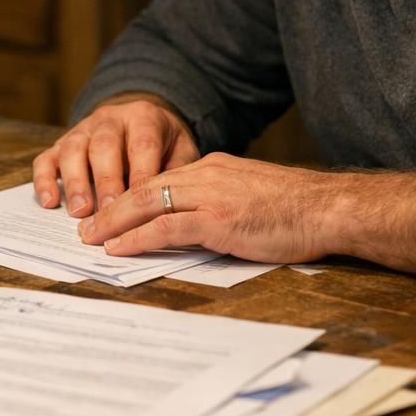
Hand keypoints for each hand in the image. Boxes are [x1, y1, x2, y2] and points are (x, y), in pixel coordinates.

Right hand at [32, 94, 199, 216]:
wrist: (139, 121)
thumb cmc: (163, 144)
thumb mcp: (182, 150)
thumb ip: (179, 171)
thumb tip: (172, 201)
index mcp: (143, 117)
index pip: (142, 145)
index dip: (140, 174)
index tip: (140, 203)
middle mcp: (109, 119)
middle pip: (104, 147)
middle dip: (105, 181)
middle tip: (107, 212)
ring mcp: (82, 131)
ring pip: (72, 150)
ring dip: (75, 182)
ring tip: (79, 212)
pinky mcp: (61, 144)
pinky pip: (46, 158)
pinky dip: (44, 180)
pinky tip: (49, 202)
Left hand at [77, 152, 337, 262]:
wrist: (329, 208)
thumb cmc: (299, 209)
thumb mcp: (253, 195)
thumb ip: (224, 200)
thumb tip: (201, 223)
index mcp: (215, 167)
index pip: (160, 180)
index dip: (130, 196)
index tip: (109, 211)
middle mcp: (207, 175)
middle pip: (144, 188)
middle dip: (111, 208)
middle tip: (86, 226)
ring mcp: (211, 196)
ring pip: (147, 204)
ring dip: (114, 223)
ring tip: (91, 239)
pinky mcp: (218, 221)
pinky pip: (166, 227)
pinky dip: (137, 237)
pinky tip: (117, 248)